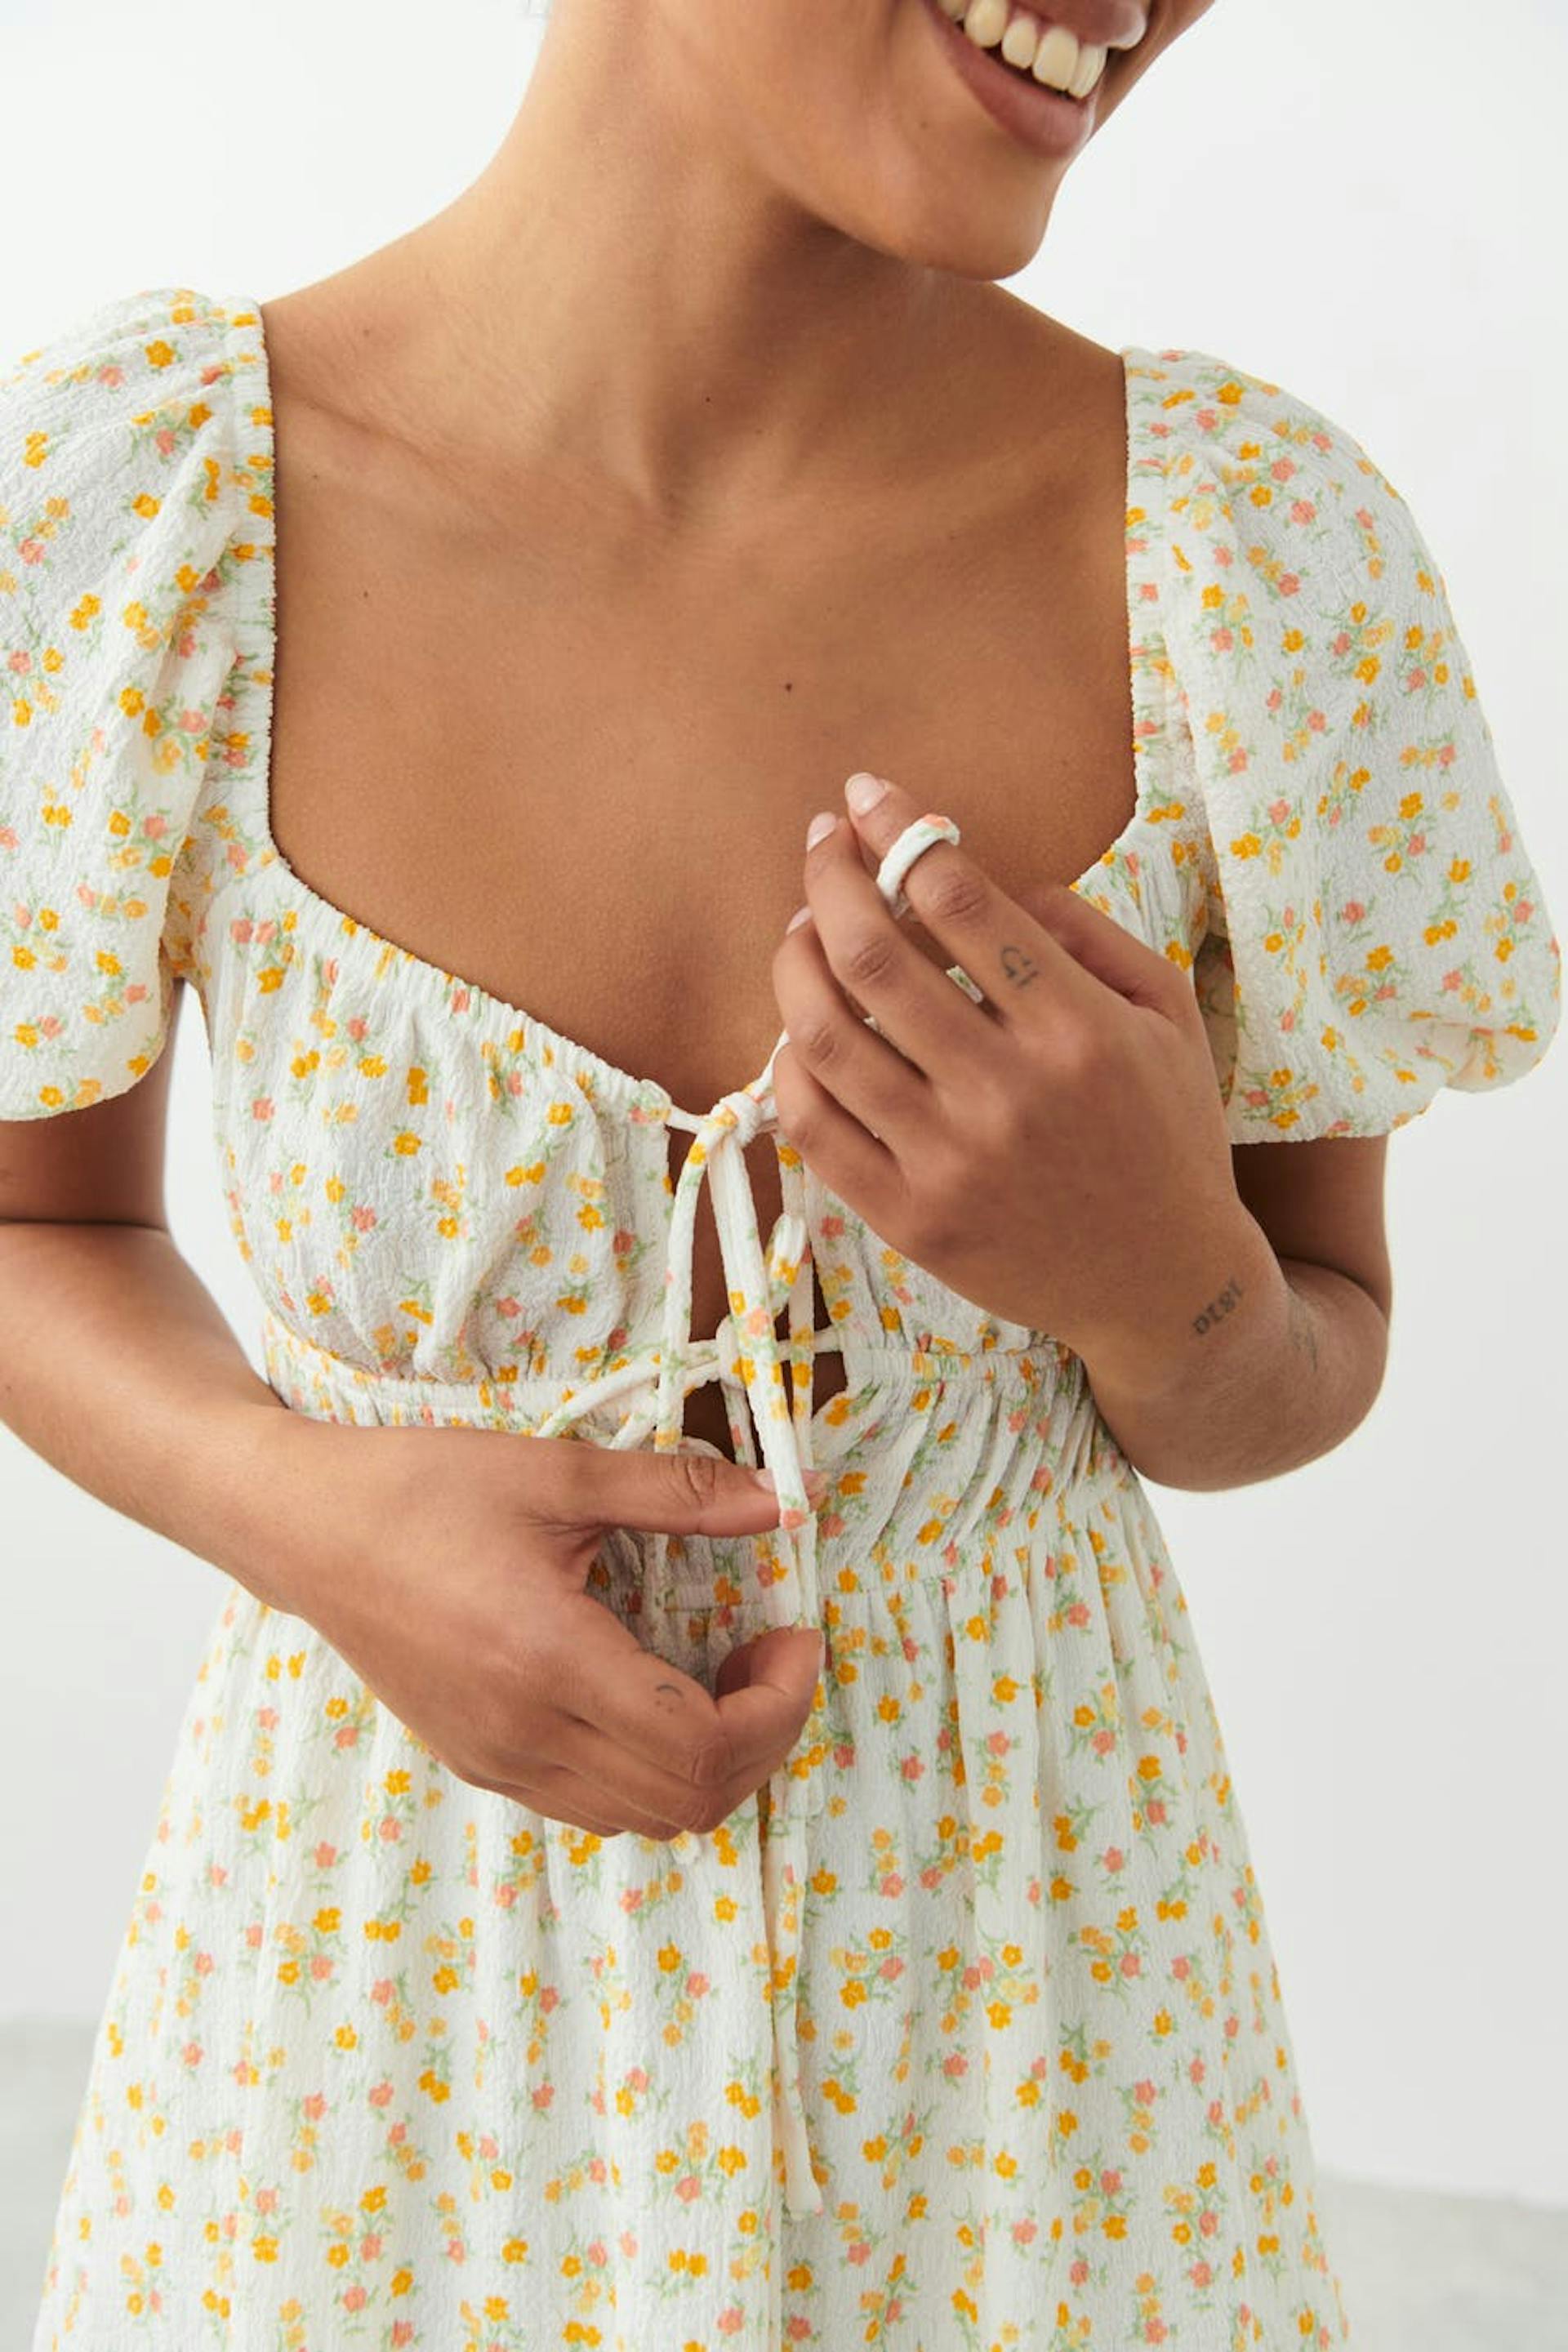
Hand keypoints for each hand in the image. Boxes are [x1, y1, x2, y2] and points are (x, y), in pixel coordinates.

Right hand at [264, 1416, 827, 1839]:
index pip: (704, 1746)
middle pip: (690, 1800)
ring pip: (645, 1818)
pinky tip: (657, 1696)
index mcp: (548, 1661)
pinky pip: (594, 1805)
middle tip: (773, 1656)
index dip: (778, 1704)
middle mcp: (525, 1734)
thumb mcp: (556, 1473)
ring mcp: (498, 1761)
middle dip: (763, 1737)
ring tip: (723, 1676)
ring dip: (711, 1762)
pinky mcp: (480, 1762)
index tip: (795, 1637)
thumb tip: (782, 1504)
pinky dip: (653, 1772)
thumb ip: (678, 1491)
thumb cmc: (421, 1488)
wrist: (305, 1527)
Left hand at [769, 769, 1249, 1376]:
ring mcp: (951, 1162)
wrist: (1164, 1285)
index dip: (899, 828)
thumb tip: (978, 875)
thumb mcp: (1167, 1014)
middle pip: (872, 956)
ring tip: (802, 929)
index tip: (868, 795)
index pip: (958, 897)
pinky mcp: (910, 1220)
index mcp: (1078, 1029)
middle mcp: (1008, 1092)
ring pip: (824, 1037)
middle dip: (830, 878)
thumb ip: (1085, 931)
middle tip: (823, 844)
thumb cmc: (1166, 1133)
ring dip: (794, 961)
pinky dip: (789, 1062)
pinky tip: (802, 1030)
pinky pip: (813, 1126)